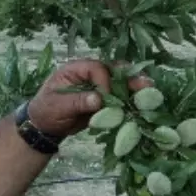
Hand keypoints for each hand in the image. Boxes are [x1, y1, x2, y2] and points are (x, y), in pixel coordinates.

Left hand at [26, 58, 149, 138]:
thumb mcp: (57, 106)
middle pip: (112, 72)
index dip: (104, 82)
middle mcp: (89, 74)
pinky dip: (129, 100)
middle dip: (129, 78)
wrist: (45, 126)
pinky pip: (118, 98)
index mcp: (75, 69)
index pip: (96, 69)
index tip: (105, 98)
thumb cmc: (46, 111)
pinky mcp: (103, 99)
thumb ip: (77, 101)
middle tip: (146, 84)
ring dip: (134, 88)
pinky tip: (143, 103)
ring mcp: (97, 86)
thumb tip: (98, 100)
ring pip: (119, 83)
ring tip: (151, 90)